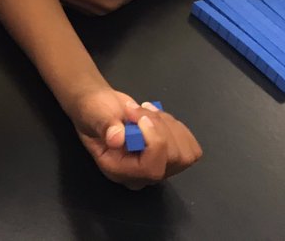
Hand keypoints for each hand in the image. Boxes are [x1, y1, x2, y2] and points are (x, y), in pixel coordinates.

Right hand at [70, 89, 201, 188]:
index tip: (141, 117)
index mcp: (118, 170)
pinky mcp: (169, 159)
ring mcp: (157, 169)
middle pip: (173, 161)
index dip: (155, 142)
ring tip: (147, 112)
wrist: (100, 107)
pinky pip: (191, 149)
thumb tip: (116, 139)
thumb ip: (105, 126)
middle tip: (137, 108)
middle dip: (160, 127)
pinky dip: (178, 128)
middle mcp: (141, 176)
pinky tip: (158, 118)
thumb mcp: (94, 114)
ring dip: (169, 126)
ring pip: (185, 155)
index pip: (151, 169)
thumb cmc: (93, 110)